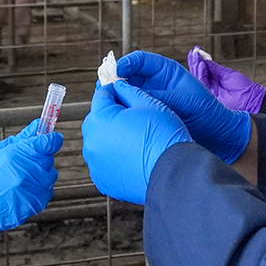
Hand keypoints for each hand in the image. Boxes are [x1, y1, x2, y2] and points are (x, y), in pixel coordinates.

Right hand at [0, 120, 61, 245]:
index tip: (51, 137)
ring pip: (49, 177)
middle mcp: (26, 174)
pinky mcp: (32, 207)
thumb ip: (18, 139)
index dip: (51, 139)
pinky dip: (38, 189)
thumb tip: (38, 126)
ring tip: (20, 176)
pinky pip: (46, 193)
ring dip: (40, 174)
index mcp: (15, 156)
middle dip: (40, 156)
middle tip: (24, 159)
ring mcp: (31, 192)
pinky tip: (22, 189)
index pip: (47, 143)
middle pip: (48, 159)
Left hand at [80, 80, 193, 204]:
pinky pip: (103, 162)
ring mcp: (95, 163)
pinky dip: (113, 158)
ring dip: (111, 137)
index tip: (124, 93)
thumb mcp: (149, 103)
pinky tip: (131, 156)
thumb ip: (128, 91)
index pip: (101, 95)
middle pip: (97, 119)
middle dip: (110, 115)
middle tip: (132, 118)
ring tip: (134, 139)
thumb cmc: (163, 137)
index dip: (115, 91)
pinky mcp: (102, 180)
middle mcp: (91, 141)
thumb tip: (119, 86)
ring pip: (99, 142)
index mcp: (100, 118)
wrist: (174, 173)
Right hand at [117, 51, 250, 163]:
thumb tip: (131, 95)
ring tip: (106, 102)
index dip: (126, 64)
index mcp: (165, 72)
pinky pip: (130, 109)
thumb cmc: (206, 113)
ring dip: (115, 96)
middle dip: (114, 80)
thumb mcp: (182, 102)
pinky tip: (115, 116)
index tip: (115, 72)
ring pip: (125, 93)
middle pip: (127, 76)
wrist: (217, 136)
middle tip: (103, 88)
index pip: (139, 61)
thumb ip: (158, 97)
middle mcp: (154, 83)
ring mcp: (149, 99)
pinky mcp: (147, 115)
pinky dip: (121, 111)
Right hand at [187, 48, 265, 114]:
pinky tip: (201, 65)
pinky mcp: (209, 96)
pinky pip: (202, 84)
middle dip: (195, 62)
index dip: (199, 60)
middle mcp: (211, 85)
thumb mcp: (226, 73)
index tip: (195, 51)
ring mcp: (209, 91)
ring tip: (195, 57)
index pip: (204, 69)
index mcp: (215, 78)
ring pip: (198, 78)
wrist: (249, 97)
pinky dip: (201, 74)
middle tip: (192, 53)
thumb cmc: (242, 86)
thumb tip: (204, 59)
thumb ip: (214, 67)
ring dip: (196, 66)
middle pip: (199, 73)